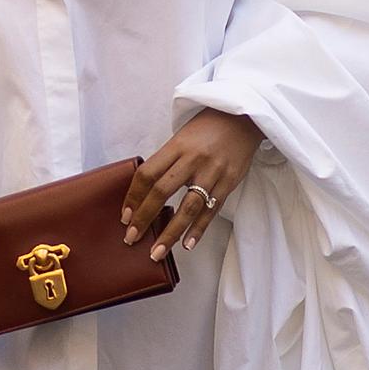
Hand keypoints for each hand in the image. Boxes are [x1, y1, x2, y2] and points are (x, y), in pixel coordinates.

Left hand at [121, 108, 262, 258]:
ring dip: (171, 233)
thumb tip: (146, 190)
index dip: (133, 197)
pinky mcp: (229, 182)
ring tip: (158, 252)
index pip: (148, 174)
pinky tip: (188, 244)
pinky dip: (199, 229)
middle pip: (162, 192)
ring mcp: (212, 172)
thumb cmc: (208, 126)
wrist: (244, 117)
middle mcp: (193, 159)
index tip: (124, 216)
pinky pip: (211, 210)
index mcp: (177, 146)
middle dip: (144, 218)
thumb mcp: (182, 136)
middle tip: (131, 238)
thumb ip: (167, 160)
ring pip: (188, 207)